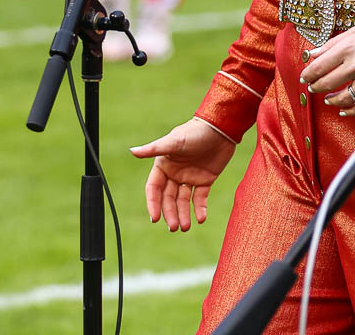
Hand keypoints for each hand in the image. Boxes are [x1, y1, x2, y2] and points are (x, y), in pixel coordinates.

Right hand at [130, 118, 235, 232]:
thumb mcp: (174, 141)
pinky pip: (200, 198)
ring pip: (183, 201)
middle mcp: (175, 174)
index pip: (154, 189)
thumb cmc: (195, 132)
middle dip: (170, 213)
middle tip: (173, 227)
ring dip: (183, 214)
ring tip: (186, 227)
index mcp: (164, 165)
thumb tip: (132, 151)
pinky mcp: (206, 179)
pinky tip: (201, 218)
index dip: (153, 203)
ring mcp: (190, 177)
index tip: (155, 218)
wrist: (222, 127)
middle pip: (168, 199)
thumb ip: (154, 148)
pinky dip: (200, 209)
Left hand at [300, 16, 354, 116]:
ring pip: (343, 98)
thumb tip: (314, 53)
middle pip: (327, 83)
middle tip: (313, 87)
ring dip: (332, 100)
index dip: (308, 74)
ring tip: (328, 99)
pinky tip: (345, 111)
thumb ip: (333, 43)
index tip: (305, 76)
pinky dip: (351, 111)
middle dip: (316, 87)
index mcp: (349, 47)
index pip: (319, 66)